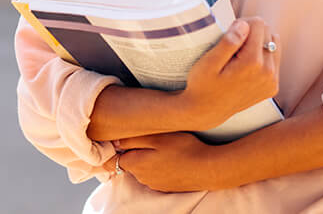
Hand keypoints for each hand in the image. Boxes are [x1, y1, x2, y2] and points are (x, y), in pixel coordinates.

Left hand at [104, 133, 223, 191]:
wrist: (207, 168)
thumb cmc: (183, 148)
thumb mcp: (157, 136)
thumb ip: (133, 139)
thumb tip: (115, 142)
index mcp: (136, 165)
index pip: (115, 158)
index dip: (119, 147)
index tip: (125, 138)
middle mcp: (142, 178)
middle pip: (130, 162)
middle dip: (134, 151)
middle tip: (149, 136)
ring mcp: (155, 184)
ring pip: (143, 168)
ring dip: (147, 157)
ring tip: (162, 145)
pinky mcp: (166, 186)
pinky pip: (156, 173)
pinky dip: (159, 165)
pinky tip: (171, 156)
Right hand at [181, 17, 280, 130]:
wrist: (207, 111)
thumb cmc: (203, 84)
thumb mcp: (209, 62)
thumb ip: (228, 42)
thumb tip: (245, 25)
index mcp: (253, 63)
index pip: (259, 24)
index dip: (242, 24)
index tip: (229, 35)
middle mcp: (268, 73)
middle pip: (268, 32)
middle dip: (251, 33)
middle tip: (232, 46)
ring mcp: (272, 81)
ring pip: (274, 44)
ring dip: (258, 43)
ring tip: (239, 54)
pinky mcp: (272, 87)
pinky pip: (274, 59)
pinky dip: (262, 56)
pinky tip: (246, 65)